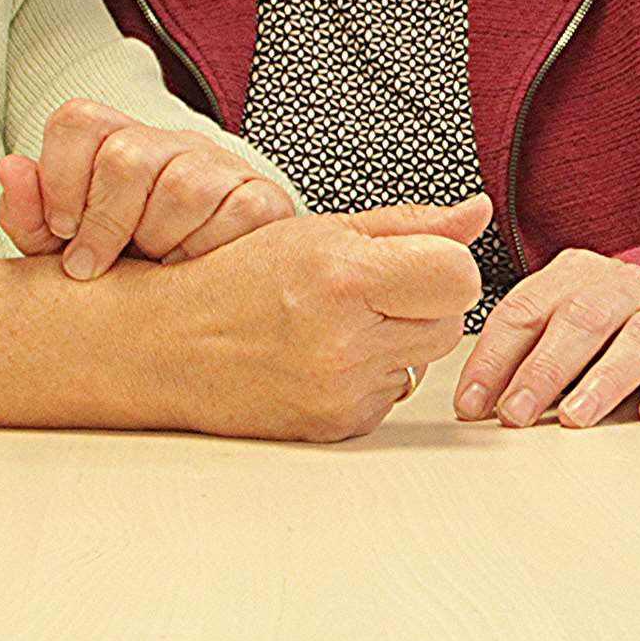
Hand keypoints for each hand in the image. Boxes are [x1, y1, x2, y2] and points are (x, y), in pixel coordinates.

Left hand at [0, 99, 291, 278]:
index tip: (62, 229)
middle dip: (104, 223)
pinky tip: (194, 268)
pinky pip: (236, 212)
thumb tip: (10, 165)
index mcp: (116, 141)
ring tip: (153, 267)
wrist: (199, 305)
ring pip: (183, 185)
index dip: (60, 178)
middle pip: (127, 156)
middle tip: (97, 264)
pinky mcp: (263, 198)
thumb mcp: (62, 250)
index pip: (79, 121)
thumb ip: (28, 214)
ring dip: (158, 240)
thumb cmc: (123, 269)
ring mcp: (220, 167)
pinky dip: (207, 250)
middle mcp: (170, 143)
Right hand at [148, 199, 490, 440]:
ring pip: (426, 360)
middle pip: (452, 321)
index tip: (418, 261)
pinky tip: (324, 357)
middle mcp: (343, 340)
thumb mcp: (319, 231)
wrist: (161, 347)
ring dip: (399, 339)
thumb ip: (410, 225)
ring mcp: (340, 391)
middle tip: (365, 291)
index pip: (460, 277)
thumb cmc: (236, 279)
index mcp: (342, 277)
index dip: (447, 266)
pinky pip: (392, 394)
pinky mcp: (336, 426)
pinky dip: (372, 375)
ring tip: (339, 322)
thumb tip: (478, 214)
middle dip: (423, 302)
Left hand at [453, 250, 639, 427]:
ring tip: (576, 418)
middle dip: (543, 370)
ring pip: (638, 338)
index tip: (472, 405)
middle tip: (516, 415)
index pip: (525, 310)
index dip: (494, 358)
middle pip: (580, 319)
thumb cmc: (615, 326)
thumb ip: (526, 352)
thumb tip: (477, 406)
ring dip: (604, 380)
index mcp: (574, 275)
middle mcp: (622, 285)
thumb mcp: (565, 323)